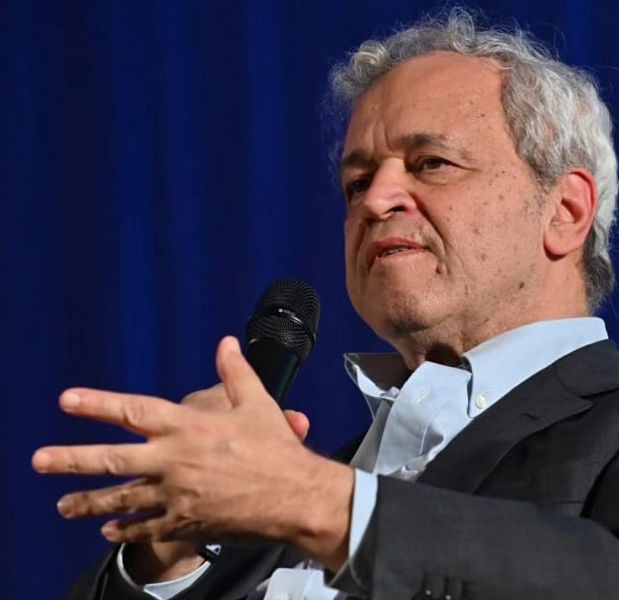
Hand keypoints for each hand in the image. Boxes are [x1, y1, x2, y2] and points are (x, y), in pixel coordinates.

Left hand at [32, 336, 353, 569]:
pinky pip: (146, 529)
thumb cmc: (278, 449)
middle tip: (39, 461)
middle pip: (112, 460)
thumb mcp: (258, 403)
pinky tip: (107, 532)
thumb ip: (235, 372)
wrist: (295, 497)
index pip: (133, 411)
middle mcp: (174, 460)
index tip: (67, 401)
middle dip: (71, 460)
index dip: (98, 404)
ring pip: (121, 499)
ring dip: (88, 503)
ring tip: (63, 506)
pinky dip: (124, 531)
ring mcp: (176, 495)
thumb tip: (226, 343)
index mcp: (189, 427)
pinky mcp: (185, 522)